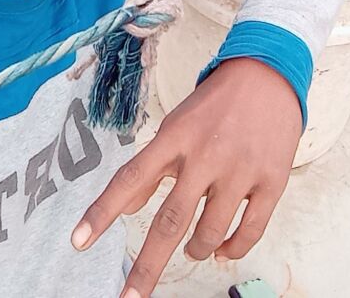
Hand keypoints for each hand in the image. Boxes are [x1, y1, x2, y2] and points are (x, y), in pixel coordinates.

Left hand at [71, 57, 302, 297]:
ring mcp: (239, 170)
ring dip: (195, 251)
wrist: (268, 75)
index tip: (78, 241)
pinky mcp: (271, 181)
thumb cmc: (215, 104)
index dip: (102, 212)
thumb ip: (152, 168)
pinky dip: (233, 249)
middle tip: (129, 297)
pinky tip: (223, 250)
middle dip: (147, 267)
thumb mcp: (176, 126)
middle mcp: (204, 155)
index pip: (130, 178)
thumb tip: (123, 209)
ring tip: (191, 250)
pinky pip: (250, 231)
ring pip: (209, 234)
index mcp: (175, 137)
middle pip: (169, 220)